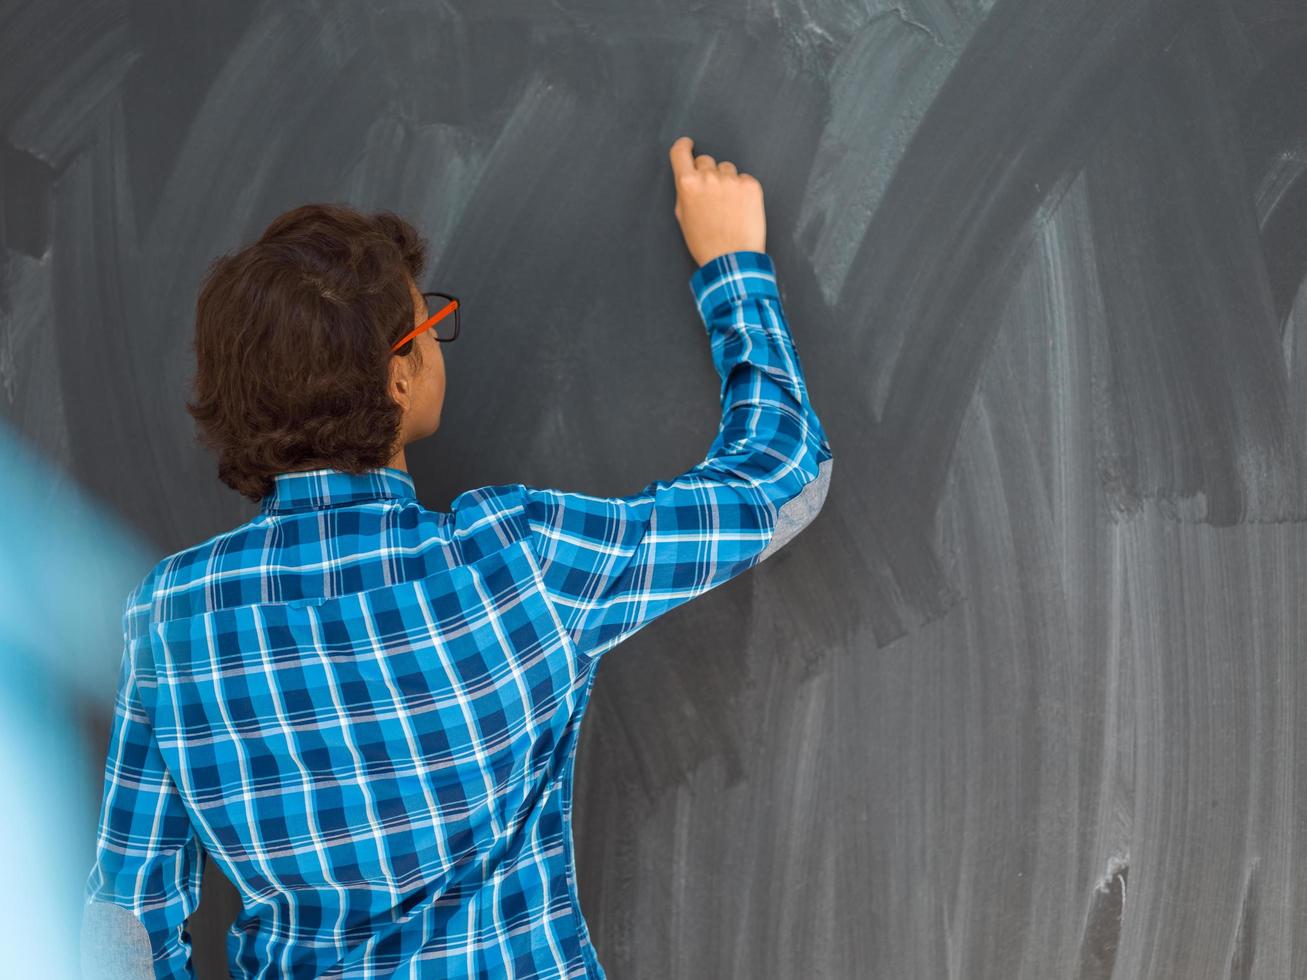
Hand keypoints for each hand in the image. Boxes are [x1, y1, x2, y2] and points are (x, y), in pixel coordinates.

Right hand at [668, 136, 766, 267]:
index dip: (684, 146)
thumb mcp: (683, 217)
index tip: (688, 145)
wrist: (732, 259)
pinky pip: (744, 179)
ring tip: (727, 207)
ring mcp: (732, 180)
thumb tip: (689, 177)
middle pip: (706, 161)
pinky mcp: (751, 185)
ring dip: (726, 181)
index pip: (680, 152)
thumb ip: (684, 191)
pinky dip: (742, 191)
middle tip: (712, 197)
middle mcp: (709, 177)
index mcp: (687, 184)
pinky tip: (740, 209)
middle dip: (707, 173)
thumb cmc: (705, 243)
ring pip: (727, 169)